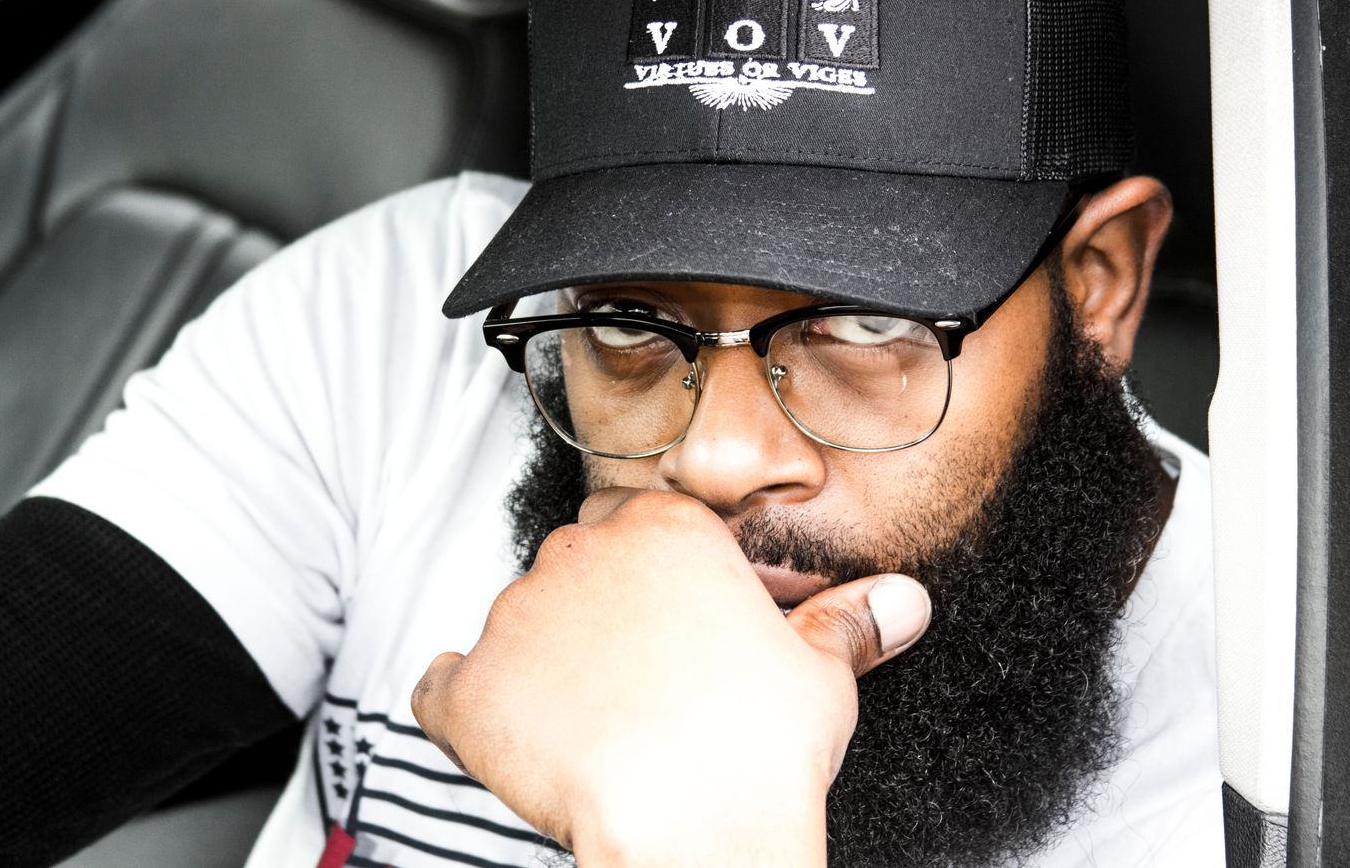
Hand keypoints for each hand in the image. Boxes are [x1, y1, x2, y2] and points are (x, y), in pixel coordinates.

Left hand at [411, 488, 931, 866]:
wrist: (695, 828)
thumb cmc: (760, 747)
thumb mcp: (820, 673)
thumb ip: (849, 623)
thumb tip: (904, 602)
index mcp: (663, 528)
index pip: (632, 519)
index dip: (649, 570)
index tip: (671, 617)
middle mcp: (580, 552)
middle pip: (574, 562)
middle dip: (596, 608)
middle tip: (637, 675)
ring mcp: (516, 616)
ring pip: (516, 621)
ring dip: (541, 658)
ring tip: (587, 721)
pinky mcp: (470, 687)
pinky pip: (445, 685)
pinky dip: (466, 704)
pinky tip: (509, 734)